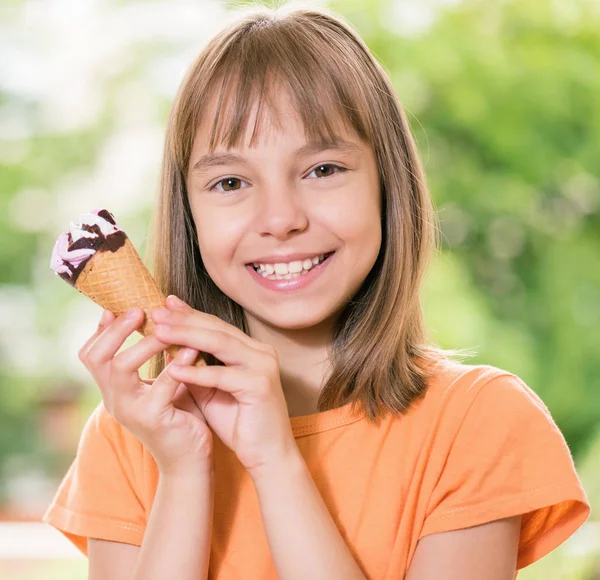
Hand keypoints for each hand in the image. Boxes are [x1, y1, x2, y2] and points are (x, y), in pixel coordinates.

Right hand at [78, 307, 213, 476]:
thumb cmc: (178, 415)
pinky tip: (191, 351)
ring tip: (166, 329)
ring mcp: (130, 411)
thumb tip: (158, 318)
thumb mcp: (162, 381)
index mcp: (113, 389)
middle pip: (97, 357)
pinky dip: (175, 365)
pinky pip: (161, 386)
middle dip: (117, 330)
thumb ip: (156, 357)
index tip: (117, 307)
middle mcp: (114, 399)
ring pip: (121, 368)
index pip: (91, 355)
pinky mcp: (152, 419)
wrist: (189, 459)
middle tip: (139, 310)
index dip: (102, 330)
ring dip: (145, 343)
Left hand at [150, 295, 297, 477]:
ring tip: (159, 332)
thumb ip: (195, 368)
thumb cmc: (239, 423)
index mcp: (252, 350)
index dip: (189, 315)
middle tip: (156, 312)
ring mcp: (263, 366)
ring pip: (220, 343)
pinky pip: (222, 375)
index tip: (163, 306)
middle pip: (217, 329)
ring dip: (186, 336)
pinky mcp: (260, 385)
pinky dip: (197, 372)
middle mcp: (261, 352)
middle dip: (184, 319)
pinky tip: (172, 369)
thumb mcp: (210, 391)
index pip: (216, 326)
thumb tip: (166, 347)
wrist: (268, 455)